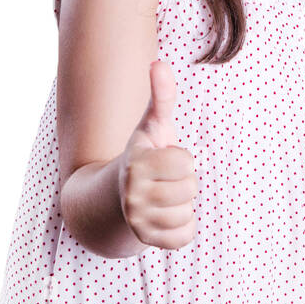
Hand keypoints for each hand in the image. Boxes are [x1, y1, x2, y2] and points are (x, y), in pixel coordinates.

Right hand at [117, 59, 198, 249]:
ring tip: (163, 198)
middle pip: (190, 188)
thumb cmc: (144, 157)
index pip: (186, 161)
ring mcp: (138, 221)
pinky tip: (165, 217)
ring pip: (188, 212)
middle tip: (165, 181)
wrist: (114, 199)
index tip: (164, 160)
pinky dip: (182, 228)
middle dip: (184, 182)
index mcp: (136, 164)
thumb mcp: (152, 127)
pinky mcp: (147, 241)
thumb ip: (161, 97)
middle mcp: (132, 195)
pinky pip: (185, 236)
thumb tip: (159, 62)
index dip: (181, 159)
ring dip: (182, 205)